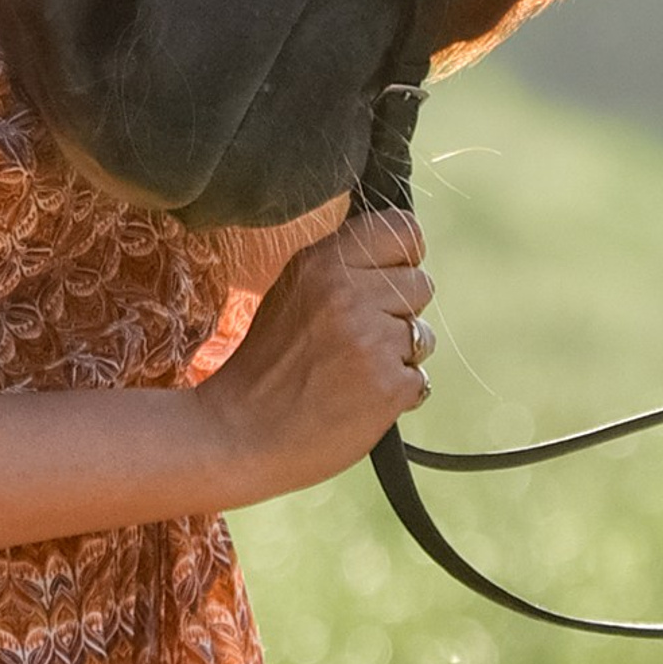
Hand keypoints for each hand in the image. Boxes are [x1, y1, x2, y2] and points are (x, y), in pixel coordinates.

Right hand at [195, 209, 434, 504]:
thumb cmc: (265, 366)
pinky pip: (420, 380)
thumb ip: (340, 270)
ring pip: (424, 336)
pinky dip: (396, 394)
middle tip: (356, 339)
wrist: (238, 434)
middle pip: (421, 284)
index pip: (404, 229)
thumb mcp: (291, 292)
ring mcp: (373, 340)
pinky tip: (356, 400)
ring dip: (398, 356)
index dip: (403, 258)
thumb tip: (396, 257)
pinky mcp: (390, 386)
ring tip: (351, 372)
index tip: (386, 279)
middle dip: (399, 313)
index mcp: (323, 263)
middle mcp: (351, 293)